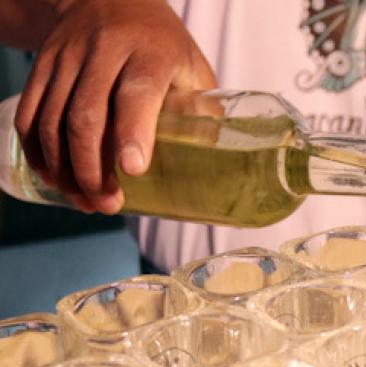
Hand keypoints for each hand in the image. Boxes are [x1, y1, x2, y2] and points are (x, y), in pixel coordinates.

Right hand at [14, 0, 216, 213]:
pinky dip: (38, 153)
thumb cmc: (159, 42)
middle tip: (108, 204)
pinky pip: (29, 114)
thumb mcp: (191, 65)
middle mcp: (105, 51)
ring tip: (85, 202)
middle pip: (87, 115)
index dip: (132, 133)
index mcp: (151, 51)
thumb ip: (201, 108)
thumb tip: (215, 160)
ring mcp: (68, 58)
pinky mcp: (43, 67)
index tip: (133, 170)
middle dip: (93, 169)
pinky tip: (55, 178)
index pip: (137, 92)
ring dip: (64, 169)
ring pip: (51, 119)